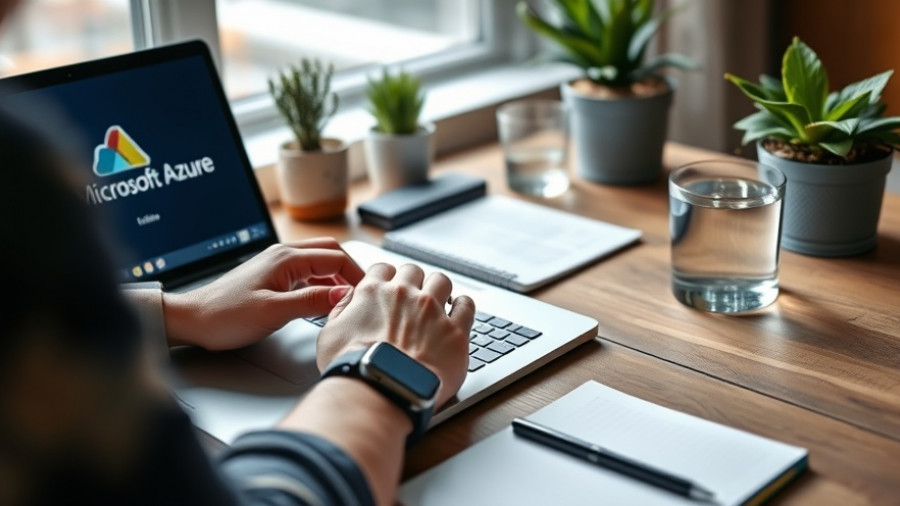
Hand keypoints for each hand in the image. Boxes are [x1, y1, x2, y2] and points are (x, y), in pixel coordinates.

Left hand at [163, 238, 364, 350]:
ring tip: (347, 299)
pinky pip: (307, 272)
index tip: (368, 295)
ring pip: (319, 262)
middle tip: (363, 293)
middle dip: (351, 270)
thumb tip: (345, 294)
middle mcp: (283, 254)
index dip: (357, 275)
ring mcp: (277, 264)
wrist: (192, 320)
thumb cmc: (225, 315)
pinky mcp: (272, 276)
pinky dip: (322, 283)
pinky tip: (324, 300)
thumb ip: (313, 301)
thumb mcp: (274, 312)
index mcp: (286, 257)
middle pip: (331, 252)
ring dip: (337, 276)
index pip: (337, 257)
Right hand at [316, 263, 474, 407]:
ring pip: (441, 281)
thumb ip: (341, 310)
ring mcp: (432, 310)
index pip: (382, 269)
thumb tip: (349, 298)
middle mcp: (405, 294)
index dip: (386, 279)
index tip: (388, 289)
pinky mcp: (455, 331)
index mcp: (373, 292)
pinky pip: (467, 305)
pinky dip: (463, 306)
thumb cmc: (353, 368)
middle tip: (412, 299)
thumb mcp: (330, 334)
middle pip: (413, 271)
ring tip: (438, 302)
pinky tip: (459, 311)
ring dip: (438, 289)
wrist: (381, 391)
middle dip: (413, 282)